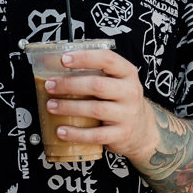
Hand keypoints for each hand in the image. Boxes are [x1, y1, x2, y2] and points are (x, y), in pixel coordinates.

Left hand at [41, 47, 156, 164]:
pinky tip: (61, 130)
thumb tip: (57, 69)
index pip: (107, 59)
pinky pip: (95, 135)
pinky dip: (75, 133)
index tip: (63, 59)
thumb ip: (96, 74)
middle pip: (97, 85)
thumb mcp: (116, 82)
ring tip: (51, 106)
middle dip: (69, 84)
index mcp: (127, 73)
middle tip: (50, 85)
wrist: (142, 130)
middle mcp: (129, 92)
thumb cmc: (120, 101)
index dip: (84, 58)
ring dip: (69, 107)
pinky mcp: (121, 134)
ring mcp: (127, 114)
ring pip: (95, 109)